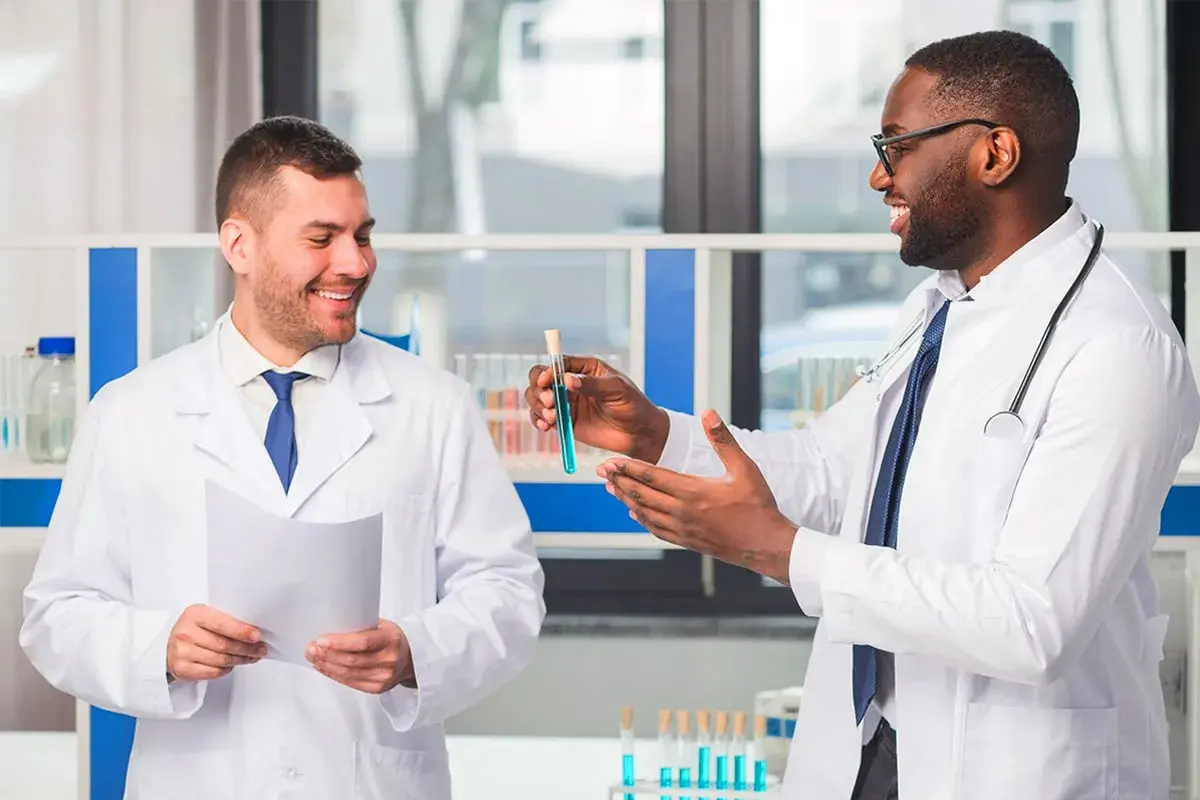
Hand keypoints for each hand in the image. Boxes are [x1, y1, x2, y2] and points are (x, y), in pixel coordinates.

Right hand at [166, 604, 265, 681]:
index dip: (242, 631)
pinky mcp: (182, 669)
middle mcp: (185, 633)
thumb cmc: (193, 629)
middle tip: (260, 649)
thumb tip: (253, 631)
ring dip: (240, 660)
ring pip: (221, 660)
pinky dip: (226, 669)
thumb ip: (226, 621)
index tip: (256, 636)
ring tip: (250, 657)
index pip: (222, 624)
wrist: (168, 644)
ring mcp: (182, 652)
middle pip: (224, 645)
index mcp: (194, 614)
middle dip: (247, 648)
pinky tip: (231, 665)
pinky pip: (212, 672)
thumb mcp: (206, 617)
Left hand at [306, 619, 415, 694]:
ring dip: (326, 665)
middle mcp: (389, 660)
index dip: (339, 643)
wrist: (411, 658)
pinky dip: (333, 675)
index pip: (362, 642)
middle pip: (351, 661)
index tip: (321, 640)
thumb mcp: (382, 626)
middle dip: (327, 655)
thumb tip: (331, 626)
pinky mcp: (376, 688)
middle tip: (311, 648)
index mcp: (391, 640)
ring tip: (313, 656)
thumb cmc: (392, 638)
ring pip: (348, 674)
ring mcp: (383, 677)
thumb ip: (361, 627)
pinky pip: (349, 683)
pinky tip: (324, 667)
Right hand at [525, 355, 669, 461]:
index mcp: (585, 369)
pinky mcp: (565, 421)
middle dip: (539, 390)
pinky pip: (543, 418)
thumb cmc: (633, 405)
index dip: (548, 371)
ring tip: (550, 417)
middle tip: (549, 403)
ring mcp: (566, 403)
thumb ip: (592, 384)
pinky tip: (546, 425)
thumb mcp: (617, 389)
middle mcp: (572, 383)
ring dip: (537, 406)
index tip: (546, 381)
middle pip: (540, 379)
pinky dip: (538, 420)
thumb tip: (568, 380)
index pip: (558, 364)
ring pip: (537, 398)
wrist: (640, 434)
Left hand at [599, 409, 796, 583]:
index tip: (610, 460)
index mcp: (692, 491)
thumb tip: (708, 413)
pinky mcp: (687, 541)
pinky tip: (636, 514)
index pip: (651, 476)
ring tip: (612, 489)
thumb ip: (723, 440)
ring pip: (645, 513)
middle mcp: (682, 512)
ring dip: (626, 500)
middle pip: (641, 494)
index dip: (627, 467)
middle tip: (601, 471)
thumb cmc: (757, 505)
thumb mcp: (744, 468)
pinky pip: (656, 530)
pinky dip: (642, 519)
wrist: (765, 545)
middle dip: (619, 481)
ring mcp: (682, 529)